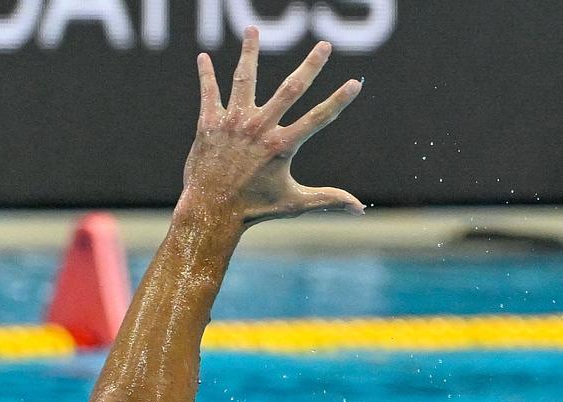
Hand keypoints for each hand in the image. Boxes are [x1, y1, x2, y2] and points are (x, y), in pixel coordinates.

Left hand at [182, 28, 364, 224]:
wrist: (213, 211)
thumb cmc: (255, 209)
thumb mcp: (296, 203)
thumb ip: (329, 198)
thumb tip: (360, 208)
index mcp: (283, 146)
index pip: (319, 118)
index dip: (339, 100)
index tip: (355, 83)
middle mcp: (260, 128)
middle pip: (291, 89)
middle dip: (310, 65)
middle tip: (324, 45)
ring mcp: (234, 123)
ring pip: (245, 79)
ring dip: (249, 52)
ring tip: (252, 30)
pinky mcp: (210, 123)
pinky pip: (210, 92)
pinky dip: (206, 75)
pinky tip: (203, 57)